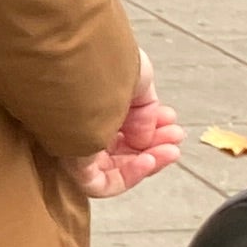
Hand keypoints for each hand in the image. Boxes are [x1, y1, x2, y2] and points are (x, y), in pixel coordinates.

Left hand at [77, 48, 182, 200]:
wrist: (78, 64)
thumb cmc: (102, 63)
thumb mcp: (137, 81)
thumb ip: (146, 113)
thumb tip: (146, 139)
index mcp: (91, 101)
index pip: (122, 123)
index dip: (151, 123)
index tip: (171, 117)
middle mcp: (80, 123)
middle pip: (122, 146)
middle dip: (156, 142)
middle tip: (177, 135)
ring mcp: (74, 145)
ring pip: (115, 167)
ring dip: (150, 161)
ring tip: (171, 151)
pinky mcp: (70, 164)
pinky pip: (102, 183)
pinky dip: (131, 176)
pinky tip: (149, 159)